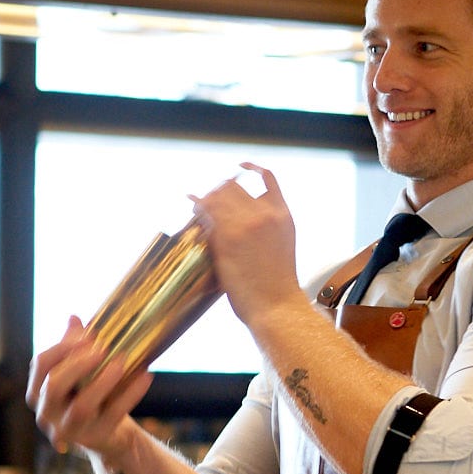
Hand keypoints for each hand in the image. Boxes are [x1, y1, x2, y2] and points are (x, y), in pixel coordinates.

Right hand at [27, 316, 152, 455]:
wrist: (109, 436)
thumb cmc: (88, 397)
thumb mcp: (78, 374)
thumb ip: (73, 348)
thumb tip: (73, 319)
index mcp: (38, 391)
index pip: (41, 365)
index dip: (62, 348)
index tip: (87, 335)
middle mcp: (47, 413)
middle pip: (54, 387)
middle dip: (77, 365)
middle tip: (102, 349)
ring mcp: (70, 429)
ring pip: (82, 407)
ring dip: (103, 382)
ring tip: (122, 362)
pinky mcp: (95, 438)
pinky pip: (114, 415)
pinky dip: (130, 394)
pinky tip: (145, 376)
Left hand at [191, 164, 302, 325]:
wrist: (276, 306)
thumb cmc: (276, 287)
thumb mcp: (282, 247)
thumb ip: (268, 228)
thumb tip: (245, 223)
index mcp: (282, 215)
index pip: (267, 177)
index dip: (251, 169)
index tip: (240, 167)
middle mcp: (265, 213)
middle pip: (233, 185)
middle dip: (218, 190)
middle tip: (208, 202)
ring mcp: (245, 223)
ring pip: (217, 194)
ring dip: (205, 199)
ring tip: (196, 207)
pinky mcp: (226, 236)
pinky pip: (205, 211)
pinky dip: (196, 208)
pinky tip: (190, 207)